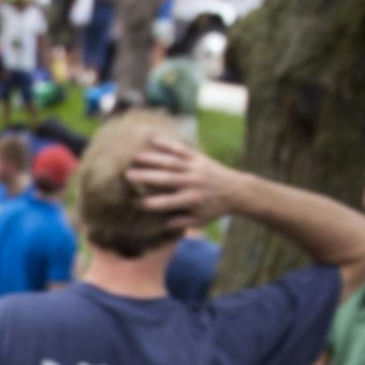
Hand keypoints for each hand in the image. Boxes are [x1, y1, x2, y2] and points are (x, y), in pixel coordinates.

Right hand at [123, 134, 244, 230]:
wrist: (237, 190)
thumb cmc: (214, 208)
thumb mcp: (199, 221)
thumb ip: (179, 223)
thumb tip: (159, 225)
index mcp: (191, 200)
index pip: (165, 203)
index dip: (148, 203)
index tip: (133, 202)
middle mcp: (192, 183)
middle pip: (166, 179)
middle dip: (146, 177)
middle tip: (127, 175)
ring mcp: (195, 168)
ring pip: (171, 162)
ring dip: (153, 159)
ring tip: (135, 158)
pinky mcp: (198, 157)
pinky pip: (181, 149)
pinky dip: (168, 143)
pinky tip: (153, 139)